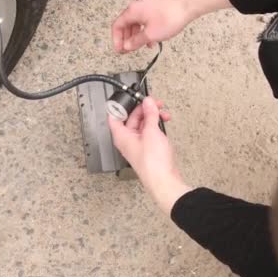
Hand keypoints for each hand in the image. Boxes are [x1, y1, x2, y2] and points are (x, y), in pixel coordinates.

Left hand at [108, 97, 190, 214]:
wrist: (164, 180)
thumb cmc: (153, 162)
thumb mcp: (151, 131)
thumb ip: (150, 114)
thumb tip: (148, 102)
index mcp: (121, 136)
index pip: (114, 116)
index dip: (120, 105)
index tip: (129, 96)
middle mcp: (127, 140)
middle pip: (131, 118)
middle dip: (144, 109)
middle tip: (155, 103)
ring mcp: (138, 145)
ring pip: (142, 125)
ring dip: (152, 117)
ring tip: (163, 113)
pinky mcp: (148, 149)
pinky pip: (149, 133)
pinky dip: (156, 126)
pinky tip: (163, 124)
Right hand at [112, 0, 231, 53]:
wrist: (188, 6)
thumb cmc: (171, 17)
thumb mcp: (150, 35)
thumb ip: (135, 42)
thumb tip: (127, 46)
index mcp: (132, 10)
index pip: (117, 26)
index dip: (116, 40)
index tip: (119, 50)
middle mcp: (137, 6)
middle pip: (125, 25)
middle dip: (126, 39)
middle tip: (127, 50)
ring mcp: (146, 5)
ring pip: (135, 24)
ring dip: (136, 36)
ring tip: (140, 47)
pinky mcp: (154, 7)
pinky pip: (144, 21)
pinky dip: (144, 31)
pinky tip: (150, 40)